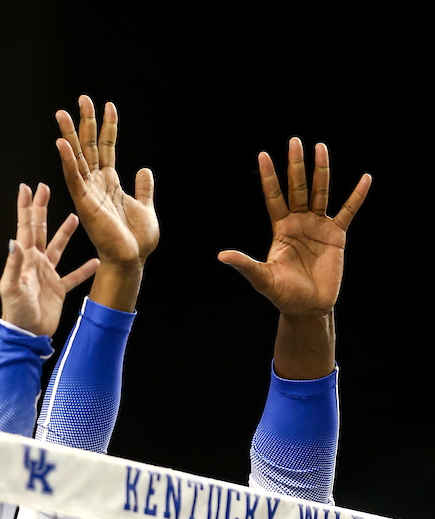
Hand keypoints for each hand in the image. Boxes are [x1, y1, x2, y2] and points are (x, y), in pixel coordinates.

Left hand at [0, 182, 98, 336]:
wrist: (27, 334)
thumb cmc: (16, 311)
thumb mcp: (12, 287)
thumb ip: (14, 264)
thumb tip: (14, 240)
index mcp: (25, 259)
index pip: (25, 228)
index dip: (25, 208)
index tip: (27, 188)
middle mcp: (37, 263)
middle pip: (40, 231)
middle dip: (42, 210)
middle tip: (45, 188)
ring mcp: (48, 275)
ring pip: (59, 249)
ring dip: (65, 233)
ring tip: (74, 217)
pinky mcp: (59, 290)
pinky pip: (74, 277)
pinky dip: (85, 270)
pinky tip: (96, 261)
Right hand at [55, 97, 158, 268]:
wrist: (131, 260)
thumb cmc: (137, 241)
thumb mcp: (145, 207)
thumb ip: (143, 188)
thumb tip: (144, 169)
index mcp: (110, 183)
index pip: (107, 148)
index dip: (108, 127)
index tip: (109, 105)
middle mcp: (96, 185)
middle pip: (88, 147)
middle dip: (85, 122)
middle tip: (83, 98)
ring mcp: (89, 193)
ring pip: (76, 158)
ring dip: (69, 135)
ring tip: (63, 112)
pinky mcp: (84, 204)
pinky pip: (73, 179)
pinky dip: (67, 161)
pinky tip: (62, 143)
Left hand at [217, 140, 370, 314]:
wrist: (308, 307)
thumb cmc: (283, 295)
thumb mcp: (263, 279)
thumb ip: (245, 264)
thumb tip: (222, 255)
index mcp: (281, 229)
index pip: (273, 197)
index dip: (269, 177)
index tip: (263, 154)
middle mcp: (299, 222)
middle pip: (298, 188)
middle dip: (296, 165)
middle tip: (295, 141)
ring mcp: (318, 226)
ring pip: (320, 192)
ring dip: (321, 171)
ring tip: (321, 147)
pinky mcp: (336, 235)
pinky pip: (348, 212)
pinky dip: (356, 196)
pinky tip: (365, 179)